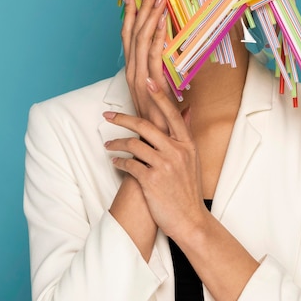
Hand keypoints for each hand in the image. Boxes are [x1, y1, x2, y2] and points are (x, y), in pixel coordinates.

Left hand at [103, 78, 207, 241]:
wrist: (190, 219)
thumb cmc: (188, 188)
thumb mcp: (192, 158)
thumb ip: (186, 133)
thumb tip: (187, 108)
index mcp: (187, 143)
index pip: (171, 113)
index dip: (159, 96)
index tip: (147, 81)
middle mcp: (176, 151)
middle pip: (145, 126)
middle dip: (122, 118)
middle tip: (107, 116)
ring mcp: (164, 166)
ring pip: (134, 145)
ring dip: (116, 143)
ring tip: (108, 145)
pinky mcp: (151, 181)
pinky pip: (129, 165)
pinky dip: (119, 161)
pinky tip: (115, 162)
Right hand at [121, 0, 170, 131]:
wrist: (154, 146)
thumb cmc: (159, 123)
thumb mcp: (165, 99)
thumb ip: (168, 87)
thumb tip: (181, 80)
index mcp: (133, 70)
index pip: (129, 36)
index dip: (131, 14)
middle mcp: (132, 71)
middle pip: (133, 32)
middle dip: (141, 8)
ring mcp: (138, 77)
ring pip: (140, 39)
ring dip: (149, 16)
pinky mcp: (148, 85)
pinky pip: (152, 55)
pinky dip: (156, 37)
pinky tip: (161, 22)